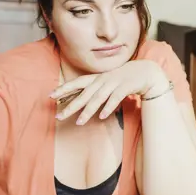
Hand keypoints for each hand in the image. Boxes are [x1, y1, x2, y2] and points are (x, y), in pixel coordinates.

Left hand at [51, 60, 169, 124]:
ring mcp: (114, 83)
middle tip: (59, 116)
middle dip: (71, 106)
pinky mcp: (125, 87)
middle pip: (84, 94)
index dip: (63, 88)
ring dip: (88, 111)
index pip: (76, 83)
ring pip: (98, 98)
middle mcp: (102, 80)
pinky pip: (115, 98)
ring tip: (79, 122)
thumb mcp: (106, 81)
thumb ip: (94, 89)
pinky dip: (108, 107)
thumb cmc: (123, 79)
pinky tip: (102, 116)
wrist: (145, 72)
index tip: (50, 95)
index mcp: (96, 78)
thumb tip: (79, 99)